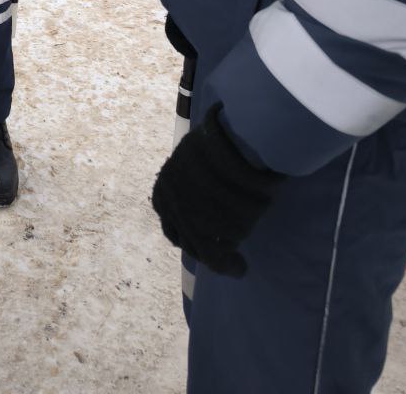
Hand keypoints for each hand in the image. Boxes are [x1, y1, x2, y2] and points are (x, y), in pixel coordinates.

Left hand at [151, 104, 280, 276]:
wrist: (235, 137)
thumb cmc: (218, 142)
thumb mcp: (191, 160)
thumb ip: (189, 184)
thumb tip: (199, 200)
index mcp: (163, 191)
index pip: (170, 227)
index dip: (186, 236)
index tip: (202, 241)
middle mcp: (173, 208)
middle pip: (188, 243)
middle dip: (205, 253)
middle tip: (223, 262)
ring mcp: (195, 220)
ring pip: (207, 251)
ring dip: (223, 261)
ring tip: (237, 267)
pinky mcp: (219, 229)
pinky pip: (225, 251)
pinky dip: (233, 263)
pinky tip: (241, 266)